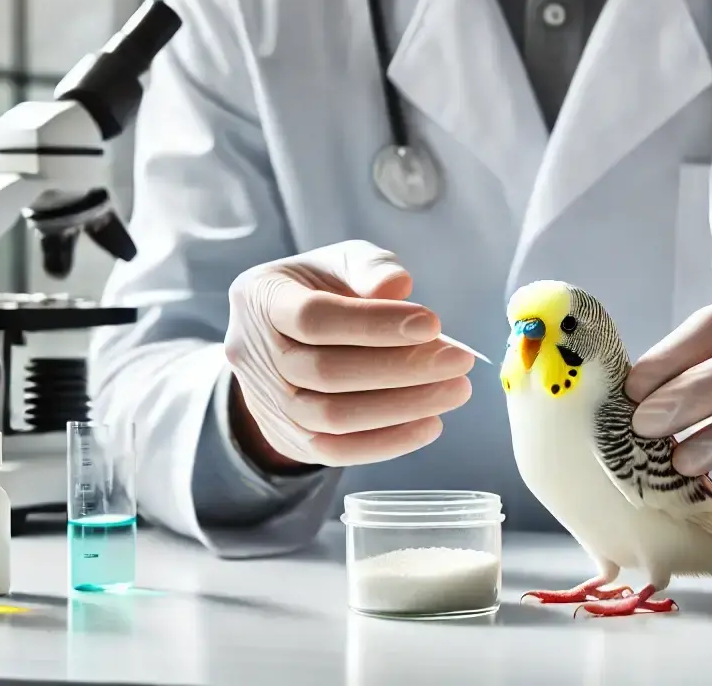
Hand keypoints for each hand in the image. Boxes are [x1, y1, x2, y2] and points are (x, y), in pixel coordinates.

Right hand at [224, 240, 473, 470]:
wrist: (283, 333)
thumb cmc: (321, 286)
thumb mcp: (341, 260)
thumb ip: (369, 268)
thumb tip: (397, 288)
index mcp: (261, 297)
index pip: (314, 318)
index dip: (374, 324)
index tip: (433, 323)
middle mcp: (252, 353)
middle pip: (325, 373)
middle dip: (400, 369)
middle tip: (459, 360)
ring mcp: (265, 402)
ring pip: (331, 418)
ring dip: (401, 408)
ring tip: (454, 390)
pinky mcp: (286, 437)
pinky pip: (334, 452)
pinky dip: (386, 443)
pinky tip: (430, 423)